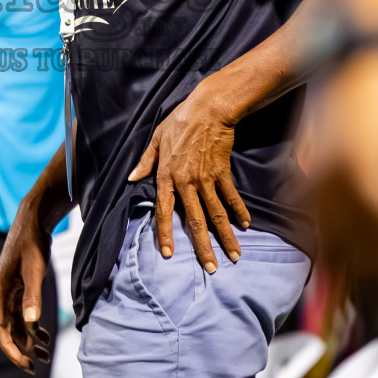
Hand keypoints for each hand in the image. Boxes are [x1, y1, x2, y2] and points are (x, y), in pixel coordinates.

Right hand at [0, 198, 53, 373]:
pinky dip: (32, 327)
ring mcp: (10, 292)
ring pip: (16, 324)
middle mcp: (1, 294)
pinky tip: (44, 336)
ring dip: (28, 340)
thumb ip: (32, 295)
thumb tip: (31, 323)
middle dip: (20, 349)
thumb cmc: (31, 241)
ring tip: (44, 356)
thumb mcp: (33, 268)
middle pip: (7, 330)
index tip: (23, 363)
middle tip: (34, 367)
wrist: (33, 220)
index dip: (9, 348)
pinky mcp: (19, 288)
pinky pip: (23, 315)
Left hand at [128, 85, 251, 273]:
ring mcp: (206, 179)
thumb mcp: (155, 139)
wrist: (207, 109)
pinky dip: (239, 211)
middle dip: (203, 247)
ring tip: (234, 255)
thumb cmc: (179, 122)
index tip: (168, 254)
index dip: (165, 233)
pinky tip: (245, 225)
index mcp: (166, 176)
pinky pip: (231, 196)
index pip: (164, 211)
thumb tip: (131, 178)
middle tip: (211, 268)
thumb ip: (145, 162)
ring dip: (226, 236)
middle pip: (195, 220)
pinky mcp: (222, 172)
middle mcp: (186, 182)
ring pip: (216, 214)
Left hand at [303, 47, 377, 314]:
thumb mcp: (338, 152)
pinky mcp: (370, 156)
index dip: (351, 288)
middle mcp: (316, 187)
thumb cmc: (356, 100)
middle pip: (351, 256)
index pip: (325, 253)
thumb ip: (343, 197)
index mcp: (303, 188)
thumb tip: (353, 249)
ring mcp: (342, 173)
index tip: (369, 315)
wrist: (360, 46)